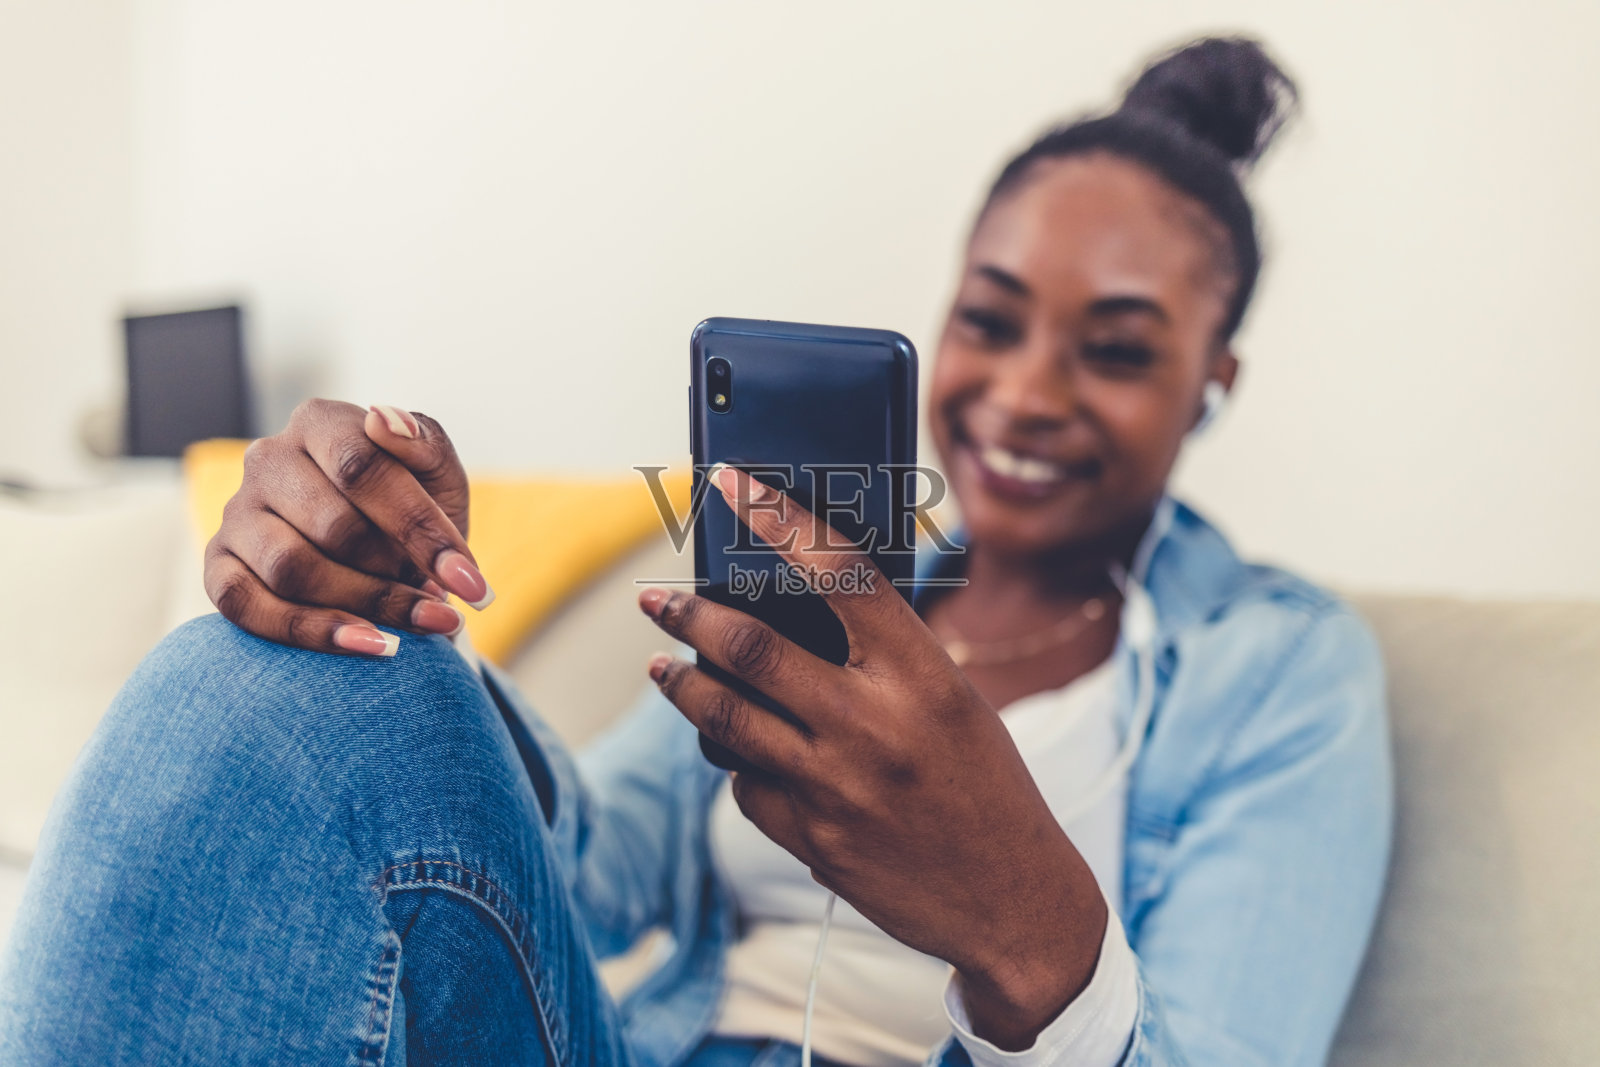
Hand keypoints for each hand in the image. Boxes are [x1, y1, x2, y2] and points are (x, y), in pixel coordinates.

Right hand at [204, 399, 493, 655]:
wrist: (382, 558)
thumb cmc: (411, 512)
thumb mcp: (438, 476)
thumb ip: (424, 445)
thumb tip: (386, 422)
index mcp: (320, 422)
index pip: (362, 467)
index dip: (418, 527)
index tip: (468, 581)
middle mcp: (267, 459)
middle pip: (332, 525)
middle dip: (396, 573)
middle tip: (441, 606)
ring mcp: (236, 512)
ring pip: (293, 569)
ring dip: (366, 605)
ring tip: (420, 624)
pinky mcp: (218, 565)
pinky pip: (247, 606)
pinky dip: (313, 632)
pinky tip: (373, 645)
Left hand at [638, 465, 1106, 1049]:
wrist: (1014, 903)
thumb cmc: (986, 787)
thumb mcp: (954, 703)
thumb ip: (884, 660)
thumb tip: (796, 613)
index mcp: (923, 677)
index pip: (839, 573)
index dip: (778, 518)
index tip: (731, 484)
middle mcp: (876, 726)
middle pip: (752, 649)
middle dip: (689, 615)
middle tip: (657, 599)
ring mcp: (837, 788)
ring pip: (726, 719)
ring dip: (683, 686)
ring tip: (664, 665)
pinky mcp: (812, 839)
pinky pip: (747, 785)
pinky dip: (739, 761)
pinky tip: (747, 754)